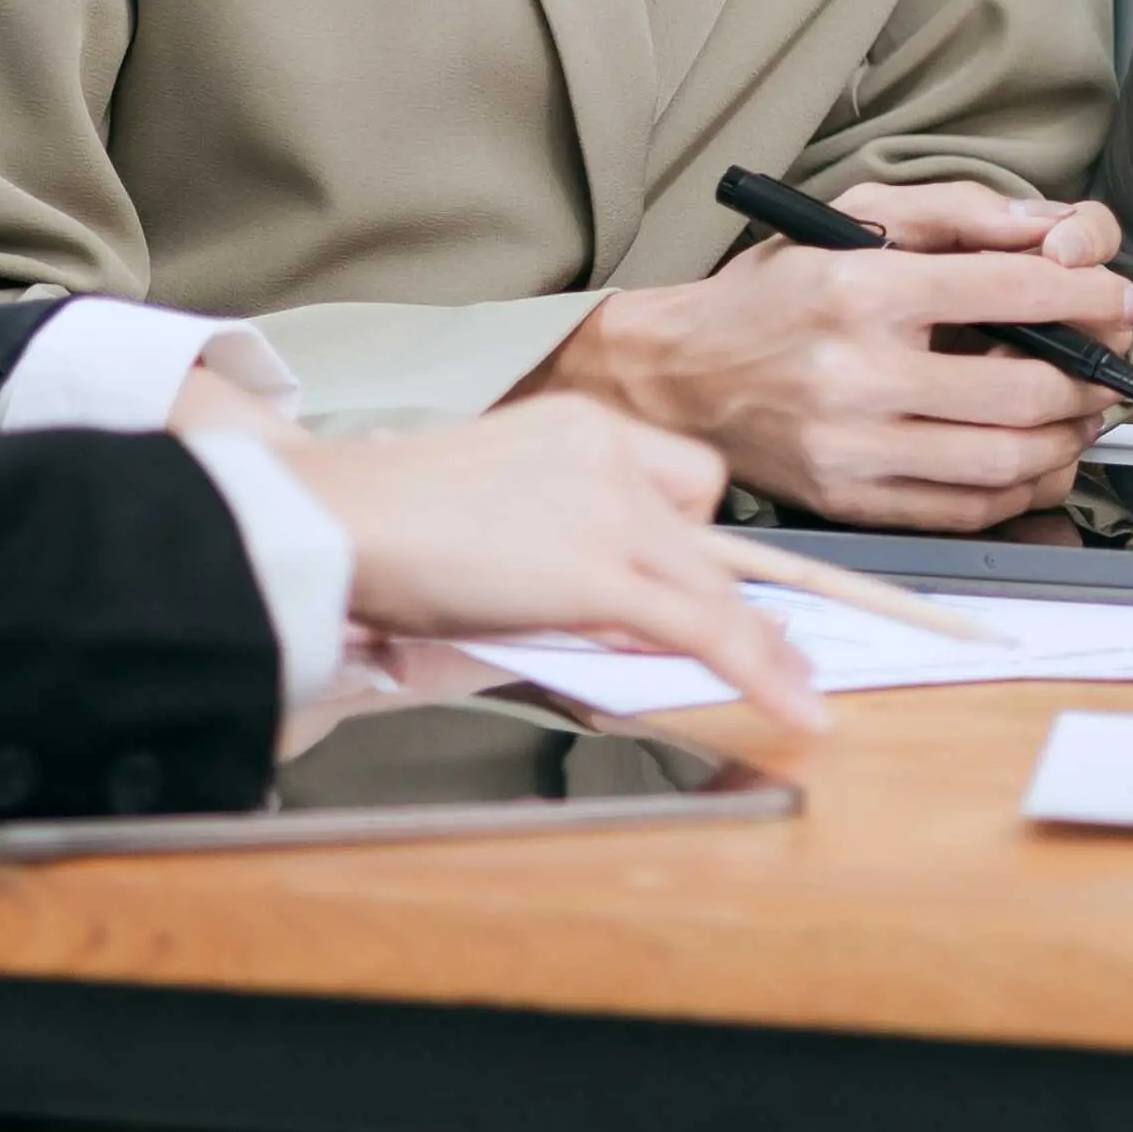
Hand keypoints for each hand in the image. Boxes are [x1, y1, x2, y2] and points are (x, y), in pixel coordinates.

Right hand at [263, 396, 827, 727]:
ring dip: (762, 646)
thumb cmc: (382, 524)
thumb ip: (558, 543)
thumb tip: (618, 616)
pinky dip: (757, 670)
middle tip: (761, 651)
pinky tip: (793, 706)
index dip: (691, 539)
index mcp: (580, 425)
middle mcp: (609, 450)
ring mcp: (607, 507)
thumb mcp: (491, 509)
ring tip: (799, 693)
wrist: (333, 519)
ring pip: (714, 585)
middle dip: (719, 596)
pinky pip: (702, 626)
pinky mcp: (597, 571)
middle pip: (706, 528)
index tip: (706, 584)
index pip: (678, 475)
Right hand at [529, 187, 1132, 530]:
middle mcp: (857, 374)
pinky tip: (1035, 460)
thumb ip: (966, 213)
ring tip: (1080, 414)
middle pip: (1023, 389)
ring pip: (1004, 461)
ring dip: (1068, 440)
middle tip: (1110, 367)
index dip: (1092, 297)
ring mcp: (850, 449)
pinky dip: (1021, 491)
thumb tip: (1062, 235)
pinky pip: (964, 511)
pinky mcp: (846, 502)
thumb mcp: (857, 214)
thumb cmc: (773, 292)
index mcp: (863, 289)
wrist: (672, 375)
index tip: (1122, 301)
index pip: (1014, 292)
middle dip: (1093, 379)